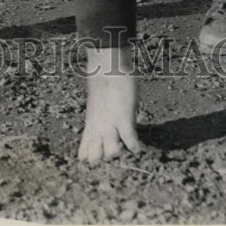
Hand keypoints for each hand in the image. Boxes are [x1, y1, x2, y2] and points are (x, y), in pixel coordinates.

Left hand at [78, 45, 141, 162]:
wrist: (106, 65)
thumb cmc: (103, 80)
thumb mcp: (97, 103)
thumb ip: (101, 116)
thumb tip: (108, 120)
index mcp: (90, 125)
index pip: (84, 153)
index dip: (92, 159)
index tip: (99, 157)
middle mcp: (98, 128)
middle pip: (95, 159)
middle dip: (104, 160)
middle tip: (114, 152)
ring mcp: (110, 124)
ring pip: (111, 154)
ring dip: (120, 154)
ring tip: (126, 147)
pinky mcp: (124, 119)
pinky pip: (131, 142)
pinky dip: (137, 147)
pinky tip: (140, 146)